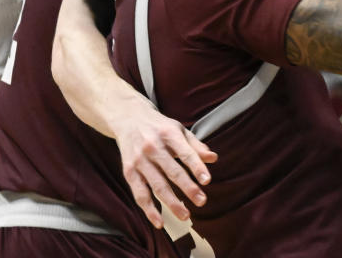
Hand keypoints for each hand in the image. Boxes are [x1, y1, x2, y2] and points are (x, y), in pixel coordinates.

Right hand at [113, 98, 217, 228]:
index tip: (207, 180)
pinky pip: (139, 194)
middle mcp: (153, 147)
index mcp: (169, 134)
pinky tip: (159, 222)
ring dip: (171, 203)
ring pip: (156, 186)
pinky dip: (149, 210)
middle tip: (202, 201)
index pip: (185, 153)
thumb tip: (213, 158)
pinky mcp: (129, 172)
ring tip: (186, 216)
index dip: (196, 167)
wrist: (128, 118)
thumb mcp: (179, 129)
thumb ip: (196, 146)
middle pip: (172, 171)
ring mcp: (139, 161)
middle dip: (188, 188)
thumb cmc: (160, 127)